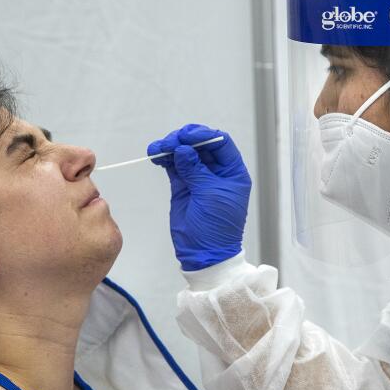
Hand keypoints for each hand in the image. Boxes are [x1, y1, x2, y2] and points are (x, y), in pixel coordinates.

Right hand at [147, 124, 251, 270]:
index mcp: (232, 173)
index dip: (204, 135)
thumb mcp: (209, 195)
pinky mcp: (183, 186)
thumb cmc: (216, 227)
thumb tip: (183, 149)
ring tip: (157, 149)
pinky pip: (174, 166)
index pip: (221, 144)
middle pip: (200, 145)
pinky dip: (165, 159)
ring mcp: (199, 178)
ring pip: (185, 153)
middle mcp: (217, 172)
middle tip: (169, 142)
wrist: (203, 254)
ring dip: (171, 147)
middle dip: (184, 140)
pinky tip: (156, 156)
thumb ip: (196, 170)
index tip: (186, 136)